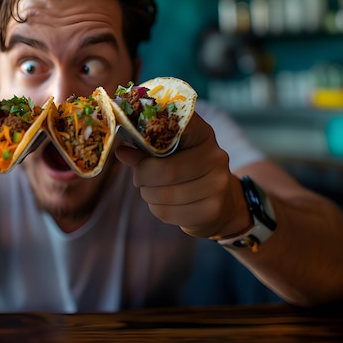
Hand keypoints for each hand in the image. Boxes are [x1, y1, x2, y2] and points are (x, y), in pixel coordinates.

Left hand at [114, 113, 245, 238]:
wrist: (221, 201)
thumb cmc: (186, 169)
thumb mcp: (169, 151)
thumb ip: (145, 148)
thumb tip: (121, 152)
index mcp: (201, 133)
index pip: (172, 129)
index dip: (146, 139)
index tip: (130, 147)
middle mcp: (215, 156)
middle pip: (165, 170)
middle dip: (143, 176)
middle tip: (138, 178)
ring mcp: (217, 184)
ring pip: (164, 194)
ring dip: (148, 194)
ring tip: (151, 190)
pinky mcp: (212, 209)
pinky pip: (168, 212)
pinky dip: (156, 209)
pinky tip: (163, 203)